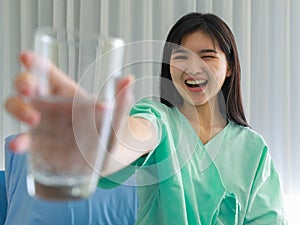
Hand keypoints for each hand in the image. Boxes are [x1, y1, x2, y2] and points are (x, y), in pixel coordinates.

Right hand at [5, 51, 133, 152]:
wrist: (99, 160)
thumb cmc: (104, 132)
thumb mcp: (114, 118)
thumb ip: (120, 100)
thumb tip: (128, 79)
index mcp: (66, 92)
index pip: (47, 72)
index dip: (35, 62)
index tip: (27, 58)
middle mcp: (49, 104)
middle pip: (27, 84)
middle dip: (24, 81)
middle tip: (30, 87)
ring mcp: (39, 123)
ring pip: (17, 107)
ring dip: (19, 109)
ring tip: (34, 120)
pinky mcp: (36, 144)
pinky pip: (22, 140)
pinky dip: (18, 141)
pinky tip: (20, 146)